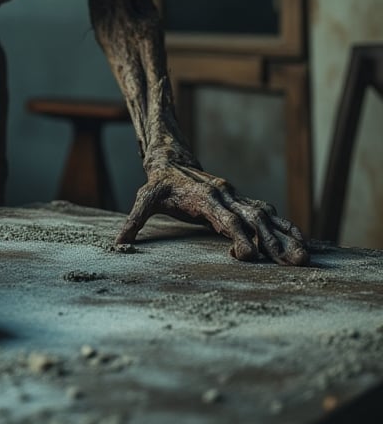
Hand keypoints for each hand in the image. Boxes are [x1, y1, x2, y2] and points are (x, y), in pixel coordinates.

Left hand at [116, 145, 309, 265]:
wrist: (172, 160)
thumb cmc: (159, 183)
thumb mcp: (145, 198)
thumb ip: (135, 219)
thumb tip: (119, 242)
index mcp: (206, 197)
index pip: (226, 220)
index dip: (239, 237)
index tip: (250, 258)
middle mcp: (226, 196)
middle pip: (254, 220)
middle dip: (273, 242)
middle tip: (293, 263)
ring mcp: (236, 198)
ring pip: (266, 218)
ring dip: (285, 237)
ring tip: (304, 258)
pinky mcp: (240, 202)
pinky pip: (267, 215)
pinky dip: (285, 227)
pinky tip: (301, 242)